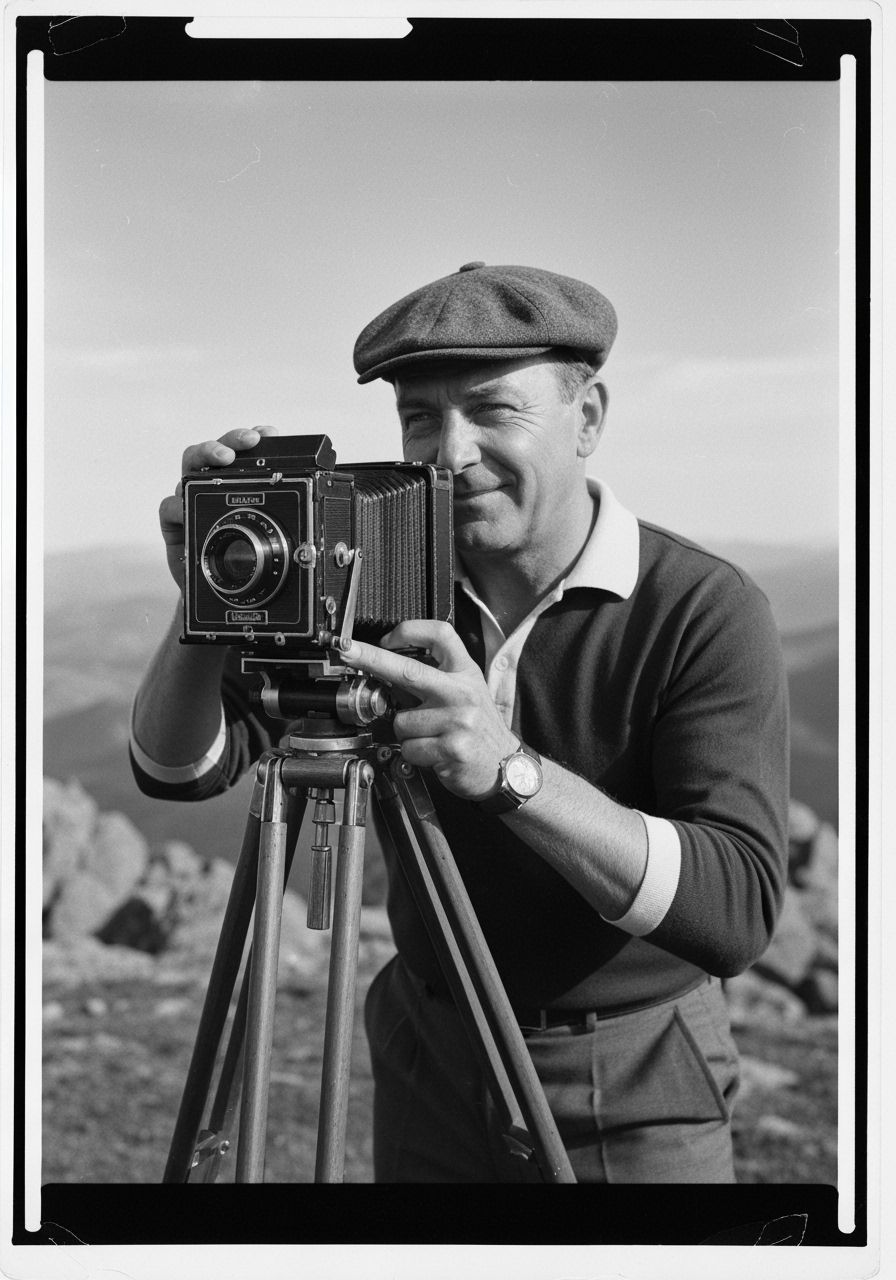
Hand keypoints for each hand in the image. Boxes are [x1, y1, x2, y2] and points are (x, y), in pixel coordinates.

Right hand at [158, 425, 279, 589]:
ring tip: (223, 458)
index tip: (269, 434)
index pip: (247, 455)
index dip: (257, 438)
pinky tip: (190, 507)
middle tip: (249, 441)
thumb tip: (332, 520)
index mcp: (240, 487)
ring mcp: (193, 502)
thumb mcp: (270, 544)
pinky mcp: (175, 523)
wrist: (216, 596)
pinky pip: (170, 507)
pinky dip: (178, 505)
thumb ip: (291, 526)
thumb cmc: (244, 564)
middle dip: (233, 439)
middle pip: (217, 451)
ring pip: (190, 467)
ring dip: (205, 454)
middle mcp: (215, 488)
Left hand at [340, 620, 518, 799]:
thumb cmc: (479, 728)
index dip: (409, 630)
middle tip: (348, 652)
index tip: (386, 637)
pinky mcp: (452, 748)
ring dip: (407, 733)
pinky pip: (409, 748)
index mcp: (465, 672)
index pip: (441, 635)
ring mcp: (458, 721)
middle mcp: (462, 692)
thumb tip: (388, 669)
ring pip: (402, 722)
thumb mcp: (467, 690)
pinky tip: (434, 753)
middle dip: (371, 658)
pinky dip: (414, 754)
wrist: (504, 765)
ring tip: (431, 736)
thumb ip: (435, 677)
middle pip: (408, 670)